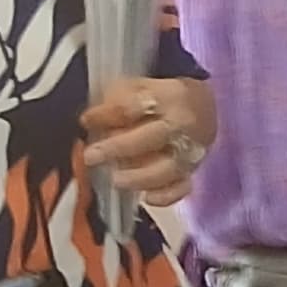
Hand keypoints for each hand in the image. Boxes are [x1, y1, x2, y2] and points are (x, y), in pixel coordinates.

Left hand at [86, 76, 215, 207]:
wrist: (200, 108)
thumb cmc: (160, 100)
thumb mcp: (137, 88)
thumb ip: (113, 103)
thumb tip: (90, 122)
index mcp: (169, 96)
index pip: (136, 105)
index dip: (108, 114)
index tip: (86, 120)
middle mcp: (183, 124)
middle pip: (152, 137)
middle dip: (119, 148)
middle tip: (91, 156)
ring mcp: (190, 150)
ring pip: (168, 167)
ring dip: (139, 177)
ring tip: (115, 179)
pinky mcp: (192, 170)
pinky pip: (182, 187)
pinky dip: (165, 195)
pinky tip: (146, 197)